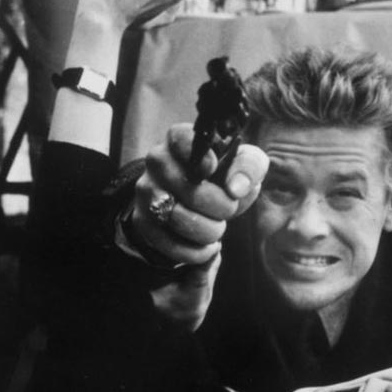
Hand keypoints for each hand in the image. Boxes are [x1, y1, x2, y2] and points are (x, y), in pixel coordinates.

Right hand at [131, 124, 268, 329]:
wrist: (198, 203)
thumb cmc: (223, 177)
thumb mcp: (244, 165)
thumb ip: (249, 167)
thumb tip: (235, 188)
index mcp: (179, 140)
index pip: (182, 139)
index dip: (202, 158)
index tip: (215, 170)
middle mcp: (156, 162)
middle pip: (188, 189)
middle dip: (220, 206)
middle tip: (229, 209)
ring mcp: (146, 192)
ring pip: (177, 219)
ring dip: (208, 231)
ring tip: (217, 228)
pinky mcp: (143, 221)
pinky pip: (168, 244)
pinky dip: (195, 251)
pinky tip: (206, 246)